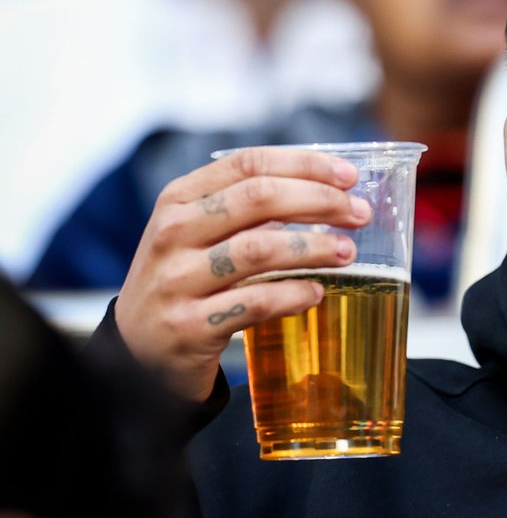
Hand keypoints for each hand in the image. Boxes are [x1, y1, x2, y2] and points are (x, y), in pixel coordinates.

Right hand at [115, 147, 369, 401]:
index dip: (306, 164)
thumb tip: (328, 192)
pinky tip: (316, 293)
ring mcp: (177, 280)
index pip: (249, 163)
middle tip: (359, 214)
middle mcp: (173, 232)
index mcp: (179, 199)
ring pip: (260, 248)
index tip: (349, 175)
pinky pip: (256, 302)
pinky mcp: (189, 326)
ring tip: (347, 252)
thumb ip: (247, 210)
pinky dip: (294, 295)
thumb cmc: (184, 282)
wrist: (137, 354)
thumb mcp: (198, 234)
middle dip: (321, 201)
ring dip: (315, 247)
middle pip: (260, 197)